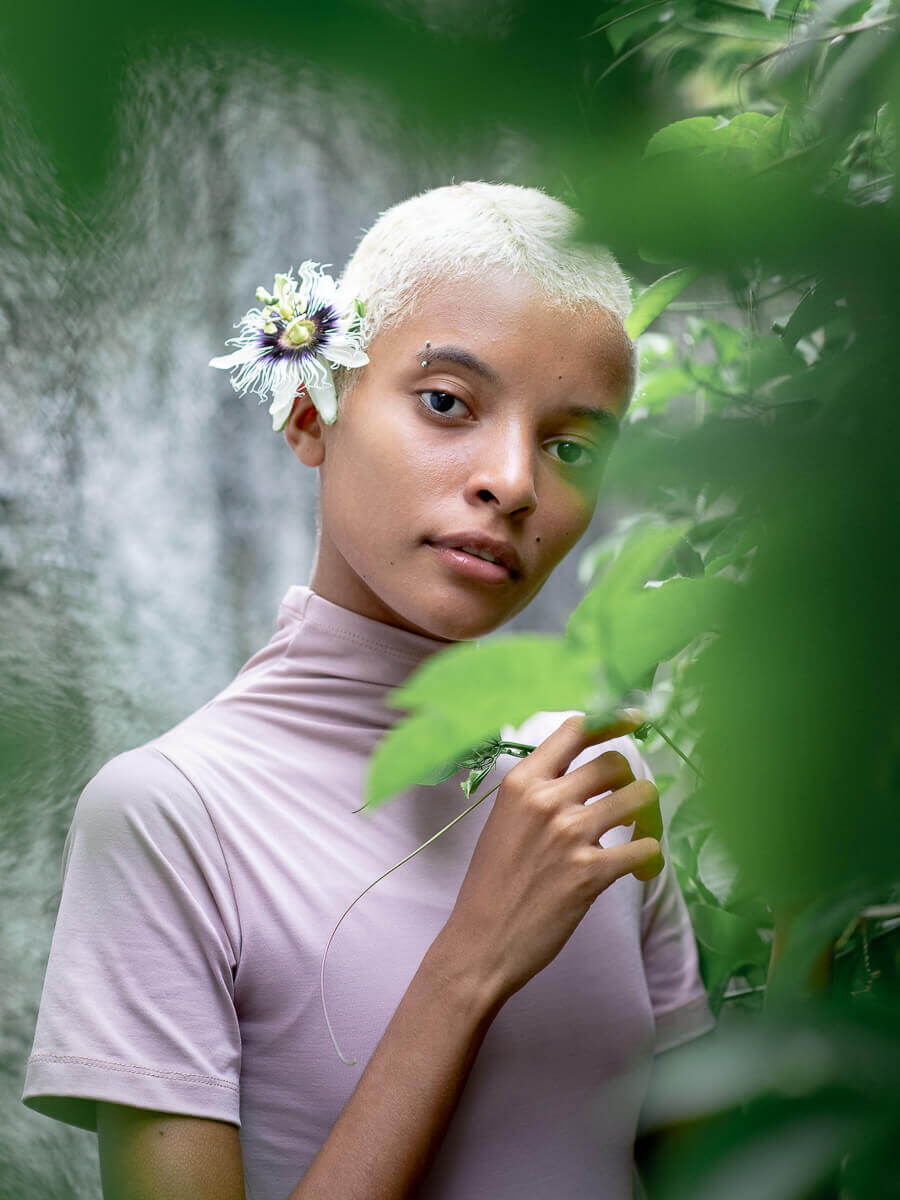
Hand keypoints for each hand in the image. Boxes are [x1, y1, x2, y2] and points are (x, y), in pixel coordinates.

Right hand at [440, 712, 663, 1004]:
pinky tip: (639, 870)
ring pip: (639, 797)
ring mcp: (570, 835)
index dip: (611, 720)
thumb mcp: (505, 820)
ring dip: (647, 815)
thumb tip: (579, 778)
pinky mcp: (591, 873)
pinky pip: (645, 848)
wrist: (481, 942)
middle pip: (614, 763)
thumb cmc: (490, 882)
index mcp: (523, 782)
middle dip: (629, 781)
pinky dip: (650, 858)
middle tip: (627, 805)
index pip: (575, 730)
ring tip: (639, 833)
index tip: (635, 720)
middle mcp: (547, 800)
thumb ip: (539, 793)